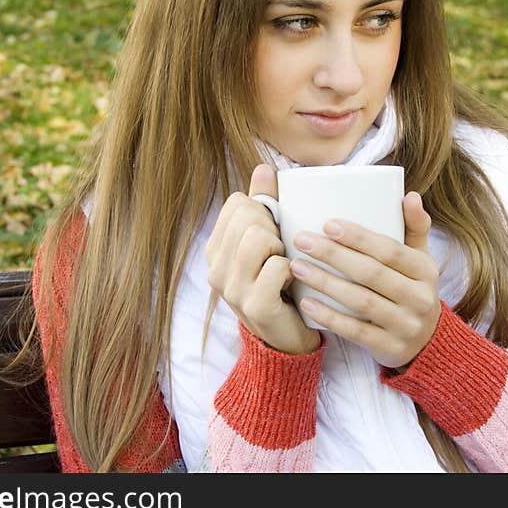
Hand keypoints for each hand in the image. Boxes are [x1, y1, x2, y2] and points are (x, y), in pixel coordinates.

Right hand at [204, 164, 320, 354]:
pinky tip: (291, 281)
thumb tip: (264, 168)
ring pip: (258, 238)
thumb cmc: (279, 284)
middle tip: (280, 252)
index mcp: (216, 250)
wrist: (287, 339)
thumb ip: (264, 205)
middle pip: (248, 217)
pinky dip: (291, 269)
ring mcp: (233, 290)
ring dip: (281, 247)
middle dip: (273, 227)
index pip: (237, 203)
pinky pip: (277, 266)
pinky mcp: (256, 306)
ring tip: (284, 263)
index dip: (262, 211)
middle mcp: (216, 269)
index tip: (271, 233)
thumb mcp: (268, 242)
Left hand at [288, 191, 439, 367]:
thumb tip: (409, 194)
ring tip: (297, 266)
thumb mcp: (421, 260)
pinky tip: (306, 303)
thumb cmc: (413, 290)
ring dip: (325, 283)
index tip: (328, 224)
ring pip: (361, 301)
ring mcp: (405, 325)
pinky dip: (329, 317)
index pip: (390, 250)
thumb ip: (415, 227)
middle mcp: (420, 298)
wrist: (427, 344)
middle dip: (333, 255)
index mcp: (425, 271)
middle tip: (301, 240)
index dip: (359, 237)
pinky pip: (355, 332)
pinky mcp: (390, 348)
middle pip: (371, 273)